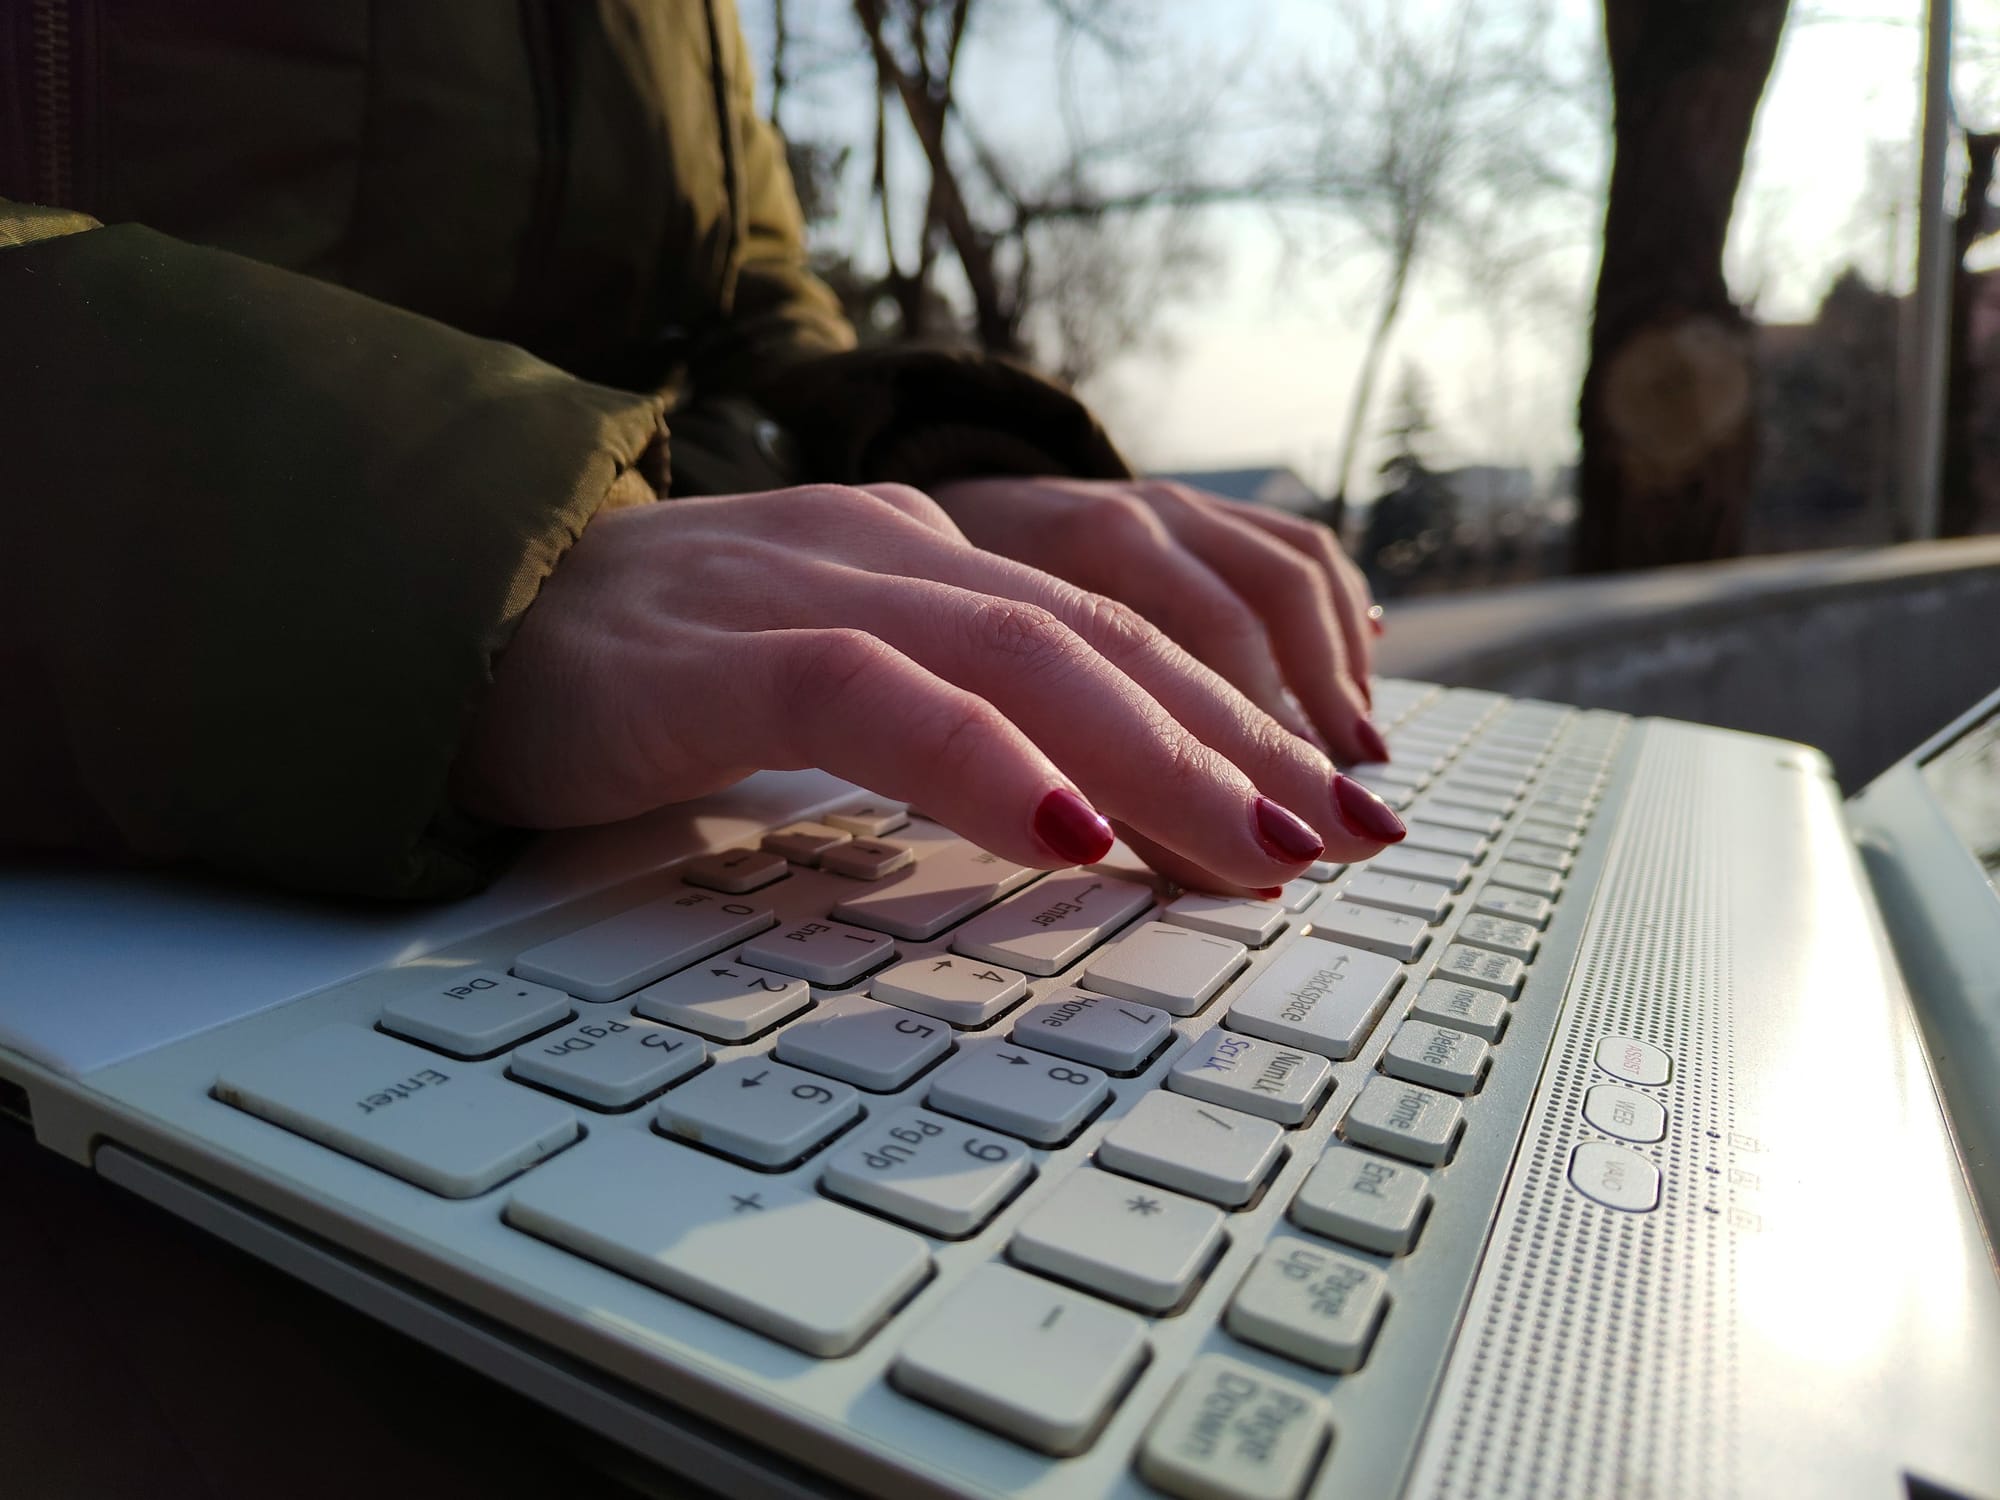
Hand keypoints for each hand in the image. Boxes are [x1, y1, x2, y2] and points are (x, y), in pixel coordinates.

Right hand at [452, 484, 1405, 894]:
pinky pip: (873, 696)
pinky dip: (981, 761)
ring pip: (1021, 657)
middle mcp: (885, 553)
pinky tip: (1069, 832)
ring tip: (1263, 845)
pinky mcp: (713, 655)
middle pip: (1104, 640)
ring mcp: (800, 588)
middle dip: (1242, 740)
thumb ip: (948, 711)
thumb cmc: (646, 674)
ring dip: (1159, 758)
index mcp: (919, 561)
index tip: (1331, 802)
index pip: (1113, 634)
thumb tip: (1089, 804)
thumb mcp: (825, 679)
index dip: (1237, 715)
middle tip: (1350, 832)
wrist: (450, 620)